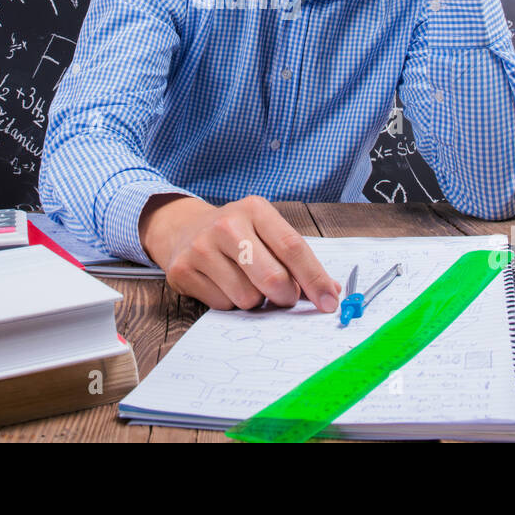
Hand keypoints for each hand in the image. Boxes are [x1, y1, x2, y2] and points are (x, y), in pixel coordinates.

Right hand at [139, 193, 342, 311]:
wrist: (184, 229)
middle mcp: (227, 224)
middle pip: (272, 278)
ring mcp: (201, 247)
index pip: (293, 247)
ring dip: (255, 301)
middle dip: (285, 297)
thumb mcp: (267, 233)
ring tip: (246, 282)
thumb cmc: (238, 235)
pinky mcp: (183, 271)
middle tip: (284, 296)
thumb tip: (331, 291)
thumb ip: (299, 260)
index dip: (315, 279)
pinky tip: (223, 284)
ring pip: (248, 298)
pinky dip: (230, 303)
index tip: (329, 302)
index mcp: (255, 209)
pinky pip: (223, 305)